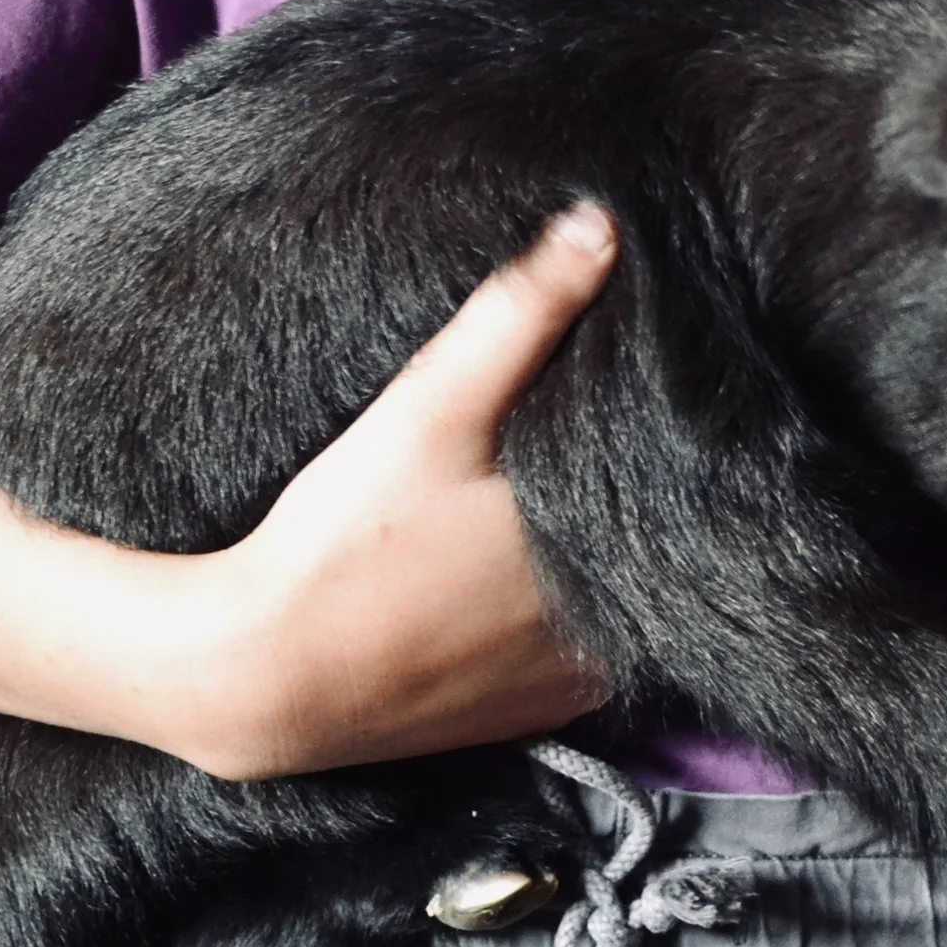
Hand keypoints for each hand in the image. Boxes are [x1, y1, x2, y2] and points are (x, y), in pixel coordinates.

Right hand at [206, 205, 617, 777]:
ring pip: (619, 604)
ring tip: (550, 505)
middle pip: (651, 548)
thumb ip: (519, 316)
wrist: (264, 678)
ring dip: (602, 563)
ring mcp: (570, 689)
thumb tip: (600, 229)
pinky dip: (561, 619)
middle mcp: (608, 637)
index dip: (674, 441)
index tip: (659, 396)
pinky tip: (512, 582)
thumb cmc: (345, 545)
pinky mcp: (529, 718)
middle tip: (597, 441)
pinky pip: (577, 656)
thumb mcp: (429, 411)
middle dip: (631, 498)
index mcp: (607, 559)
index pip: (682, 490)